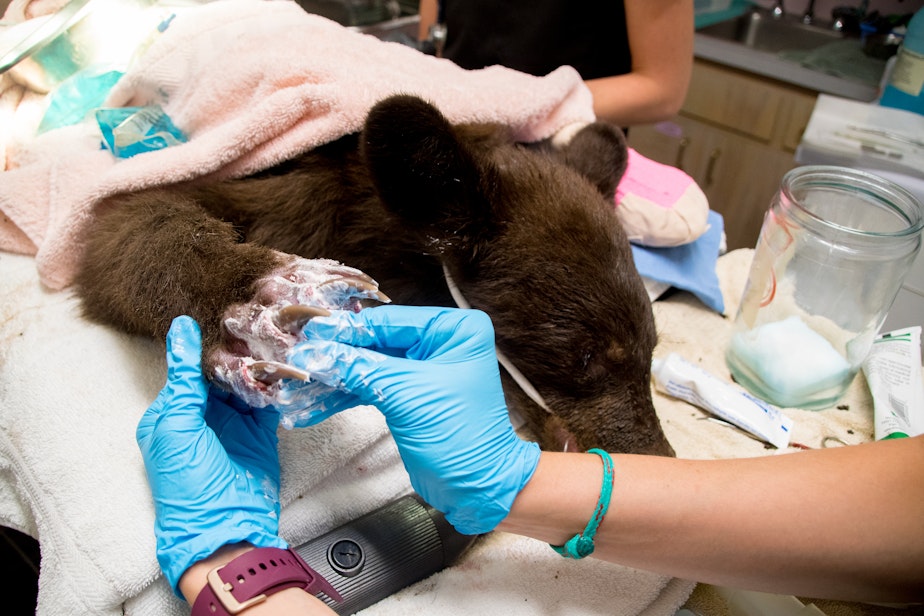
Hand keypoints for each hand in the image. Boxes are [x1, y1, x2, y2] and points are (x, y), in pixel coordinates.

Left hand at [137, 316, 286, 595]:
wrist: (225, 527)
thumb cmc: (187, 482)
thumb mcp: (177, 425)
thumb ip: (183, 378)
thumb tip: (181, 327)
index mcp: (173, 410)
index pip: (191, 366)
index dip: (207, 342)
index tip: (225, 312)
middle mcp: (204, 412)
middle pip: (221, 370)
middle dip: (238, 349)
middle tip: (258, 320)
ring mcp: (233, 422)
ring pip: (247, 381)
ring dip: (259, 364)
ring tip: (274, 335)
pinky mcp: (259, 431)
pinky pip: (267, 399)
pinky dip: (276, 384)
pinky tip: (285, 365)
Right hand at [291, 305, 540, 534]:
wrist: (479, 489)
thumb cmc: (462, 436)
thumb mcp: (407, 395)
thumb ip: (361, 370)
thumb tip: (317, 353)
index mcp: (453, 330)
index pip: (389, 322)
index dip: (346, 330)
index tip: (309, 333)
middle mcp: (439, 344)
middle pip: (374, 343)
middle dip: (335, 357)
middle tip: (297, 359)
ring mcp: (422, 371)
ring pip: (367, 368)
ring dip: (333, 380)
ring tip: (297, 388)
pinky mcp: (408, 397)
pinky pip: (369, 389)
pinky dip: (343, 397)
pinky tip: (312, 404)